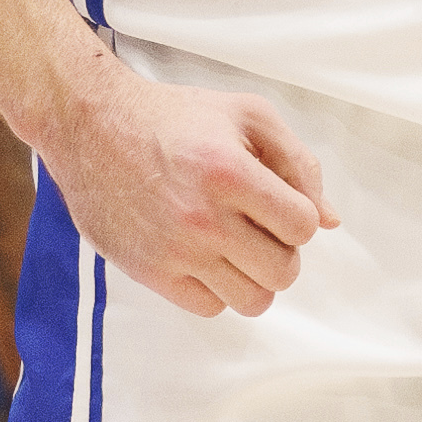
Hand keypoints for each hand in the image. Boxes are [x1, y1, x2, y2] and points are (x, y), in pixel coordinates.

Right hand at [39, 63, 329, 319]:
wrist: (91, 125)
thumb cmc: (174, 117)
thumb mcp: (245, 114)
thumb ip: (297, 162)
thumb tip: (330, 221)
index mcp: (230, 172)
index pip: (303, 226)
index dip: (298, 215)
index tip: (275, 202)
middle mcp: (203, 218)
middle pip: (283, 271)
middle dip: (281, 249)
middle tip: (257, 226)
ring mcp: (174, 251)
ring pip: (252, 300)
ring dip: (253, 276)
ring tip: (235, 246)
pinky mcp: (149, 272)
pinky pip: (209, 308)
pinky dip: (216, 289)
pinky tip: (204, 256)